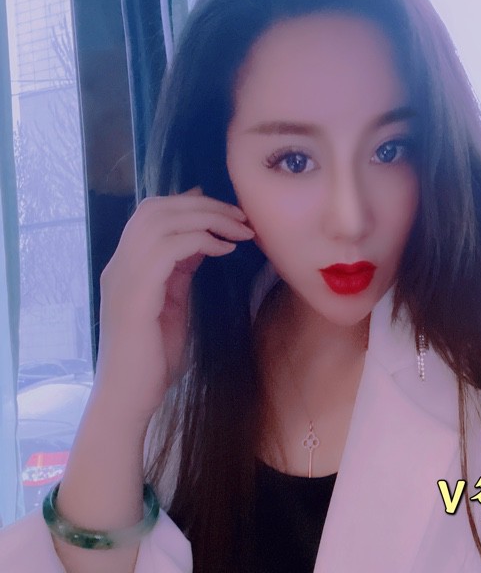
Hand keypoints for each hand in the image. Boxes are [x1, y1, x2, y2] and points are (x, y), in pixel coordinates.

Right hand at [93, 187, 254, 420]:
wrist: (128, 398)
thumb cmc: (153, 358)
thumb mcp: (173, 303)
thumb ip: (180, 271)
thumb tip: (201, 239)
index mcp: (127, 265)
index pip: (153, 214)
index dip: (191, 203)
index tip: (227, 211)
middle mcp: (119, 264)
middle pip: (156, 208)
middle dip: (203, 204)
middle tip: (240, 215)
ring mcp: (123, 276)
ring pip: (162, 221)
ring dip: (206, 217)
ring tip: (239, 229)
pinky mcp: (135, 294)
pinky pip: (168, 249)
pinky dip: (200, 240)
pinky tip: (225, 250)